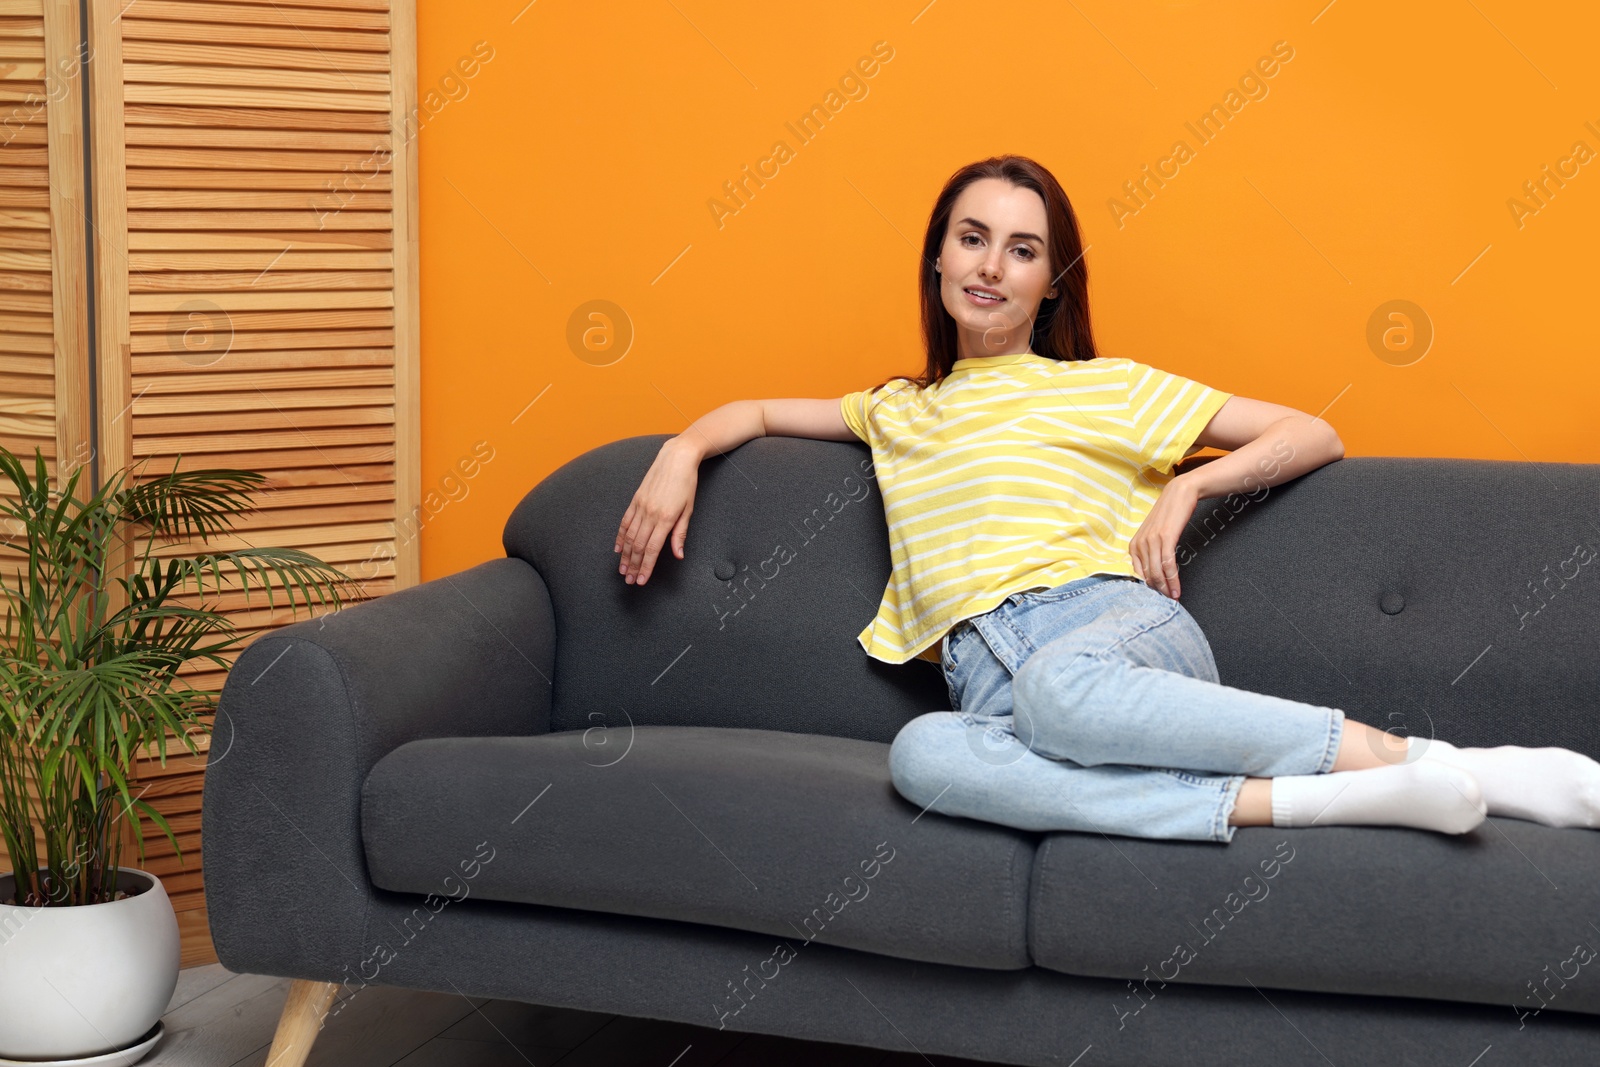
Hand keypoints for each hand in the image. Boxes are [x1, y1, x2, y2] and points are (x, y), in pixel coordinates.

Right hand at [615, 439, 698, 584]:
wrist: (676, 458)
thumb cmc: (687, 484)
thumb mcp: (688, 510)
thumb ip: (680, 534)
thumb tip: (678, 555)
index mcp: (666, 518)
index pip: (652, 549)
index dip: (646, 567)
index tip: (642, 580)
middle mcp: (650, 513)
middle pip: (638, 546)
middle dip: (633, 566)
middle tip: (630, 581)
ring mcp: (640, 506)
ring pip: (629, 537)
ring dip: (625, 556)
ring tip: (622, 570)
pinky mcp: (635, 500)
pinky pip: (625, 522)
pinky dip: (620, 537)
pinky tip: (618, 549)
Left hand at [1127, 475, 1197, 598]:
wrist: (1179, 494)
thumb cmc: (1168, 516)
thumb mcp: (1153, 535)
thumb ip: (1149, 552)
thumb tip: (1152, 573)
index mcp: (1134, 545)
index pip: (1139, 574)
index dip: (1148, 588)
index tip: (1157, 598)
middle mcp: (1140, 544)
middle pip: (1148, 576)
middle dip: (1158, 591)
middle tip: (1168, 602)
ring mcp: (1151, 541)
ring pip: (1157, 572)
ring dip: (1167, 588)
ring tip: (1174, 598)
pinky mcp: (1165, 538)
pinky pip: (1168, 564)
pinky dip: (1173, 579)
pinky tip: (1177, 589)